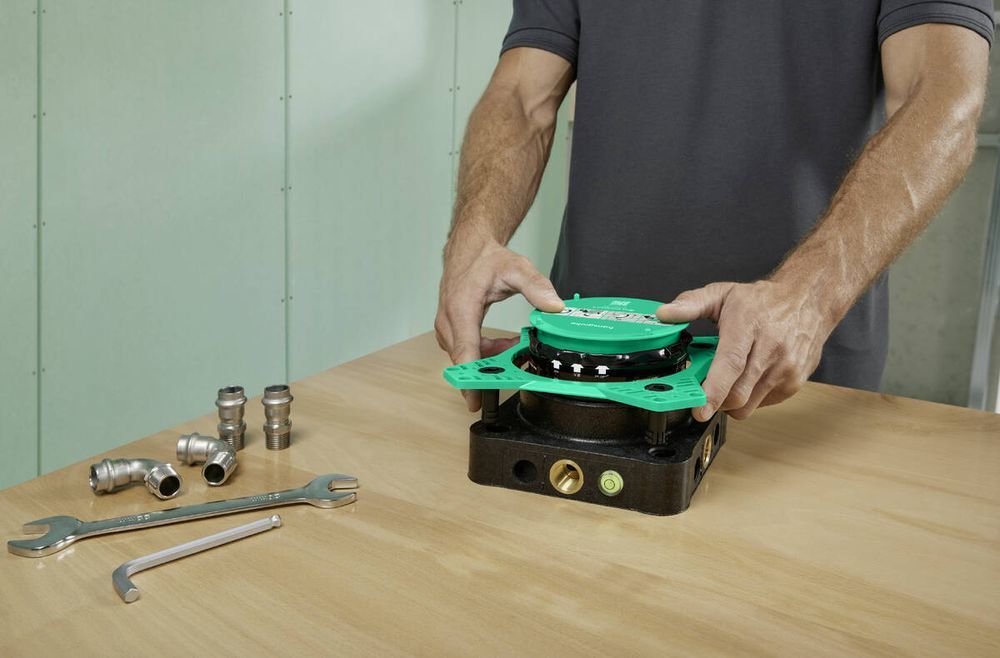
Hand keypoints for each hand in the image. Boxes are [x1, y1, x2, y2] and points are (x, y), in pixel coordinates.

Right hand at [435, 236, 563, 410]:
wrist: (469, 248)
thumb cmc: (487, 259)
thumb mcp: (517, 268)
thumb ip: (537, 287)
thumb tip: (555, 306)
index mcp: (461, 310)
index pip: (464, 352)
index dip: (469, 379)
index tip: (474, 399)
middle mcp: (449, 321)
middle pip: (466, 360)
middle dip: (491, 370)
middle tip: (517, 368)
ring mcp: (447, 327)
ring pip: (466, 357)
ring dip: (491, 360)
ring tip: (515, 349)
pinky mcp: (450, 330)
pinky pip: (465, 351)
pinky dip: (484, 353)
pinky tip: (503, 346)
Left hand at [656, 280, 834, 420]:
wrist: (809, 300)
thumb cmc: (764, 300)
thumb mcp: (723, 293)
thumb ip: (690, 304)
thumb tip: (664, 314)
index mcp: (748, 325)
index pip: (730, 364)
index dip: (713, 391)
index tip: (699, 408)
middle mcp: (771, 348)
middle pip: (738, 393)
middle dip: (715, 401)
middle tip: (704, 391)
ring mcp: (787, 367)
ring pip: (749, 405)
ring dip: (731, 401)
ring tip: (728, 380)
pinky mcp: (795, 382)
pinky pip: (763, 403)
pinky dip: (750, 398)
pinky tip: (749, 377)